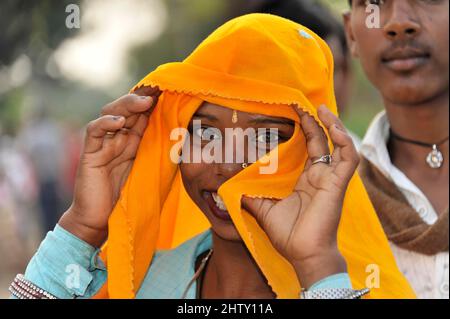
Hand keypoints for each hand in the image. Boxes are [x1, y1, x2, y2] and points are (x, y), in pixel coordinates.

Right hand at [59, 86, 160, 246]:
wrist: (100, 220)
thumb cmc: (126, 198)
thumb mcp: (148, 171)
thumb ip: (159, 154)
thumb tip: (183, 139)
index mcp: (132, 141)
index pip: (141, 115)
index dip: (153, 102)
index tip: (170, 90)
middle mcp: (117, 138)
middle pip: (126, 109)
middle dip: (142, 97)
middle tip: (158, 89)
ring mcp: (102, 144)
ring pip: (110, 113)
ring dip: (127, 105)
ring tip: (143, 101)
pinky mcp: (89, 153)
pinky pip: (94, 131)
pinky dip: (105, 124)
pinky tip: (119, 123)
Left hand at [242, 105, 358, 287]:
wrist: (303, 255)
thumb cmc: (288, 234)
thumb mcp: (263, 208)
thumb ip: (250, 195)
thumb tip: (229, 186)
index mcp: (306, 178)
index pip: (308, 146)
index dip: (303, 128)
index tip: (292, 111)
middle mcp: (320, 174)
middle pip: (321, 140)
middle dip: (314, 120)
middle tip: (303, 103)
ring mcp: (331, 178)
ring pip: (339, 144)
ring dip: (332, 125)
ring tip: (321, 108)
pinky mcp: (338, 183)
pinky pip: (348, 157)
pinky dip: (344, 140)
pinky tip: (333, 127)